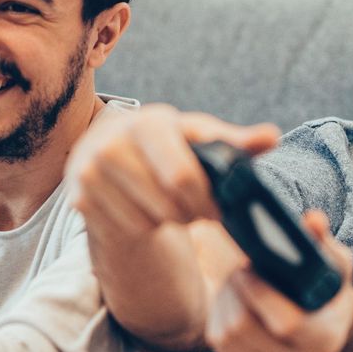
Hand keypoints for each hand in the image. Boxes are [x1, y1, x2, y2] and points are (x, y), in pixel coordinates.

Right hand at [67, 103, 279, 239]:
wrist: (110, 149)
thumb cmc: (167, 144)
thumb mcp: (198, 138)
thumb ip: (235, 141)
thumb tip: (272, 137)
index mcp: (148, 123)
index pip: (183, 177)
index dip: (207, 198)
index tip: (219, 206)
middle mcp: (111, 143)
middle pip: (170, 204)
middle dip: (194, 212)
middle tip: (198, 208)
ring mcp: (90, 172)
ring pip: (151, 220)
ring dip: (171, 220)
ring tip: (173, 205)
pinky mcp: (80, 198)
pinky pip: (130, 228)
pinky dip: (146, 226)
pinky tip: (148, 209)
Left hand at [205, 209, 352, 351]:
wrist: (322, 325)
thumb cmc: (326, 288)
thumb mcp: (332, 262)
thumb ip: (322, 241)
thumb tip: (312, 221)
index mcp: (325, 339)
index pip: (286, 324)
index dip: (260, 292)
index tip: (249, 266)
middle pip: (245, 329)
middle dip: (236, 294)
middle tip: (239, 270)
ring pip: (226, 336)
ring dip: (224, 304)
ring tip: (236, 283)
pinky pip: (219, 346)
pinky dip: (219, 320)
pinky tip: (232, 303)